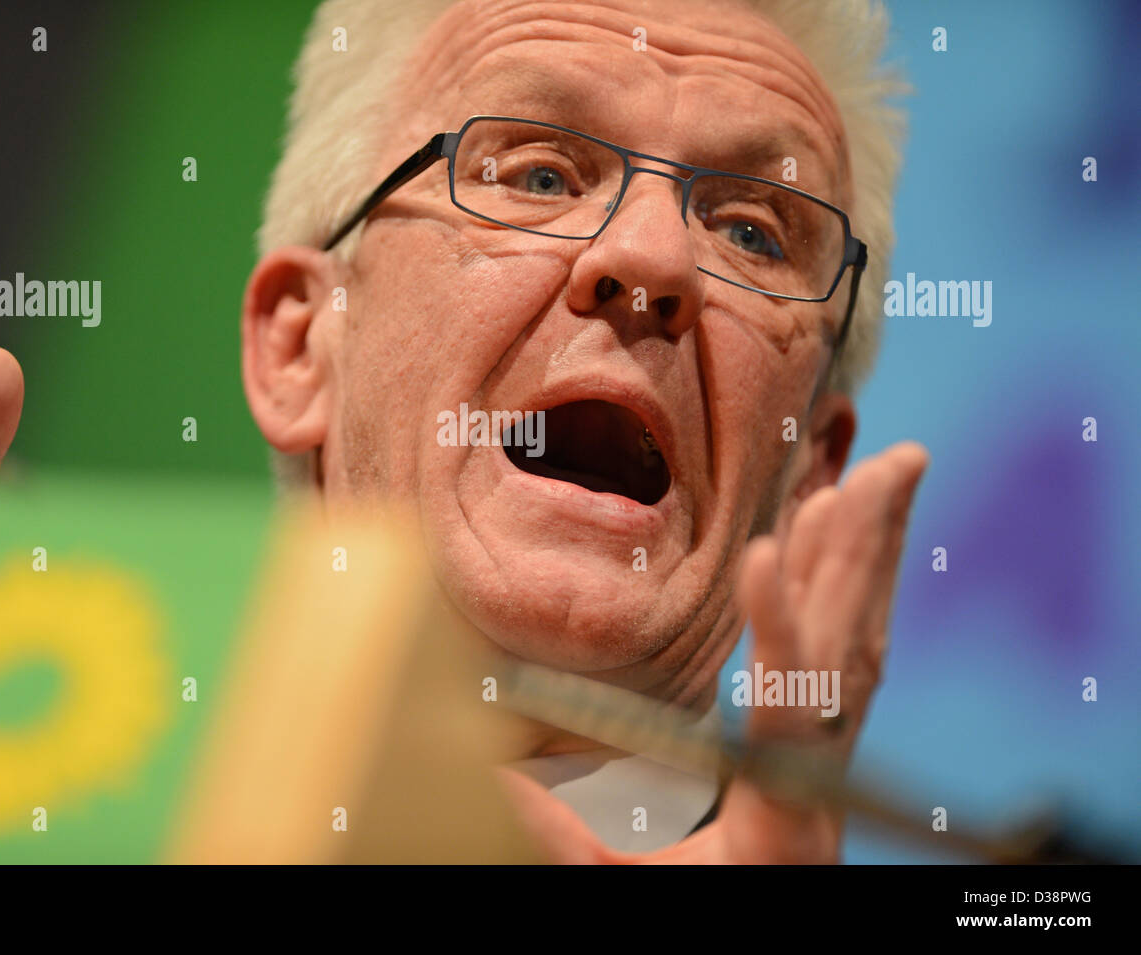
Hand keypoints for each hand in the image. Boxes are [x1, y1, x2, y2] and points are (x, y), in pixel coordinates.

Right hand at [498, 441, 929, 862]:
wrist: (771, 915)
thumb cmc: (702, 903)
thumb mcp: (630, 882)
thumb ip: (569, 836)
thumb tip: (495, 775)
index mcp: (783, 816)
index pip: (787, 717)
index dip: (781, 633)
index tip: (766, 553)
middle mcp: (826, 777)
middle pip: (850, 657)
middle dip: (863, 555)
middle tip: (892, 465)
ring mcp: (839, 752)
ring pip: (862, 639)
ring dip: (873, 548)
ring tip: (893, 468)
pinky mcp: (832, 731)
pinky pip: (853, 644)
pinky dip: (854, 575)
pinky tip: (850, 523)